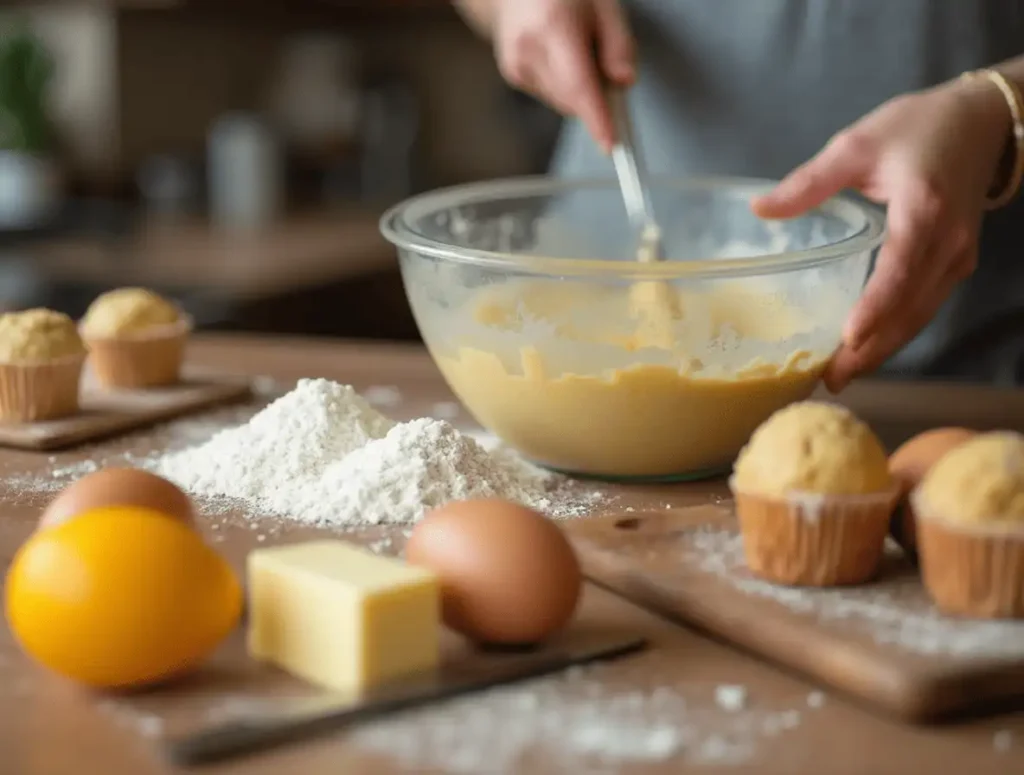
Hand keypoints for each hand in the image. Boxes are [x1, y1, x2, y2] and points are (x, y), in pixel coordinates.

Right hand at [492, 0, 634, 151]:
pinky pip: (552, 96)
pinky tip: (560, 56)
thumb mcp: (604, 4)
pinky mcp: (514, 76)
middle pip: (573, 99)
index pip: (578, 85)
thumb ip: (618, 44)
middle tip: (606, 69)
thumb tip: (624, 82)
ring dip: (579, 89)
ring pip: (563, 102)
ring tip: (576, 50)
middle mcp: (529, 49)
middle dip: (595, 96)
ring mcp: (517, 65)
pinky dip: (564, 85)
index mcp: (553, 26)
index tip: (610, 144)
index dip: (596, 118)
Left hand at [752, 78, 1012, 392]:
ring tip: (841, 376)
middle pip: (910, 308)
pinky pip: (926, 306)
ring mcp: (958, 258)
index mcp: (924, 211)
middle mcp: (948, 242)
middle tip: (829, 378)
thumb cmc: (918, 128)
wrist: (982, 121)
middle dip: (871, 348)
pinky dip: (897, 331)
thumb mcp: (857, 144)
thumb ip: (809, 182)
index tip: (848, 338)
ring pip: (921, 315)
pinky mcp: (957, 264)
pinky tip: (866, 349)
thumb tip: (759, 210)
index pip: (899, 270)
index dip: (875, 307)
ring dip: (883, 348)